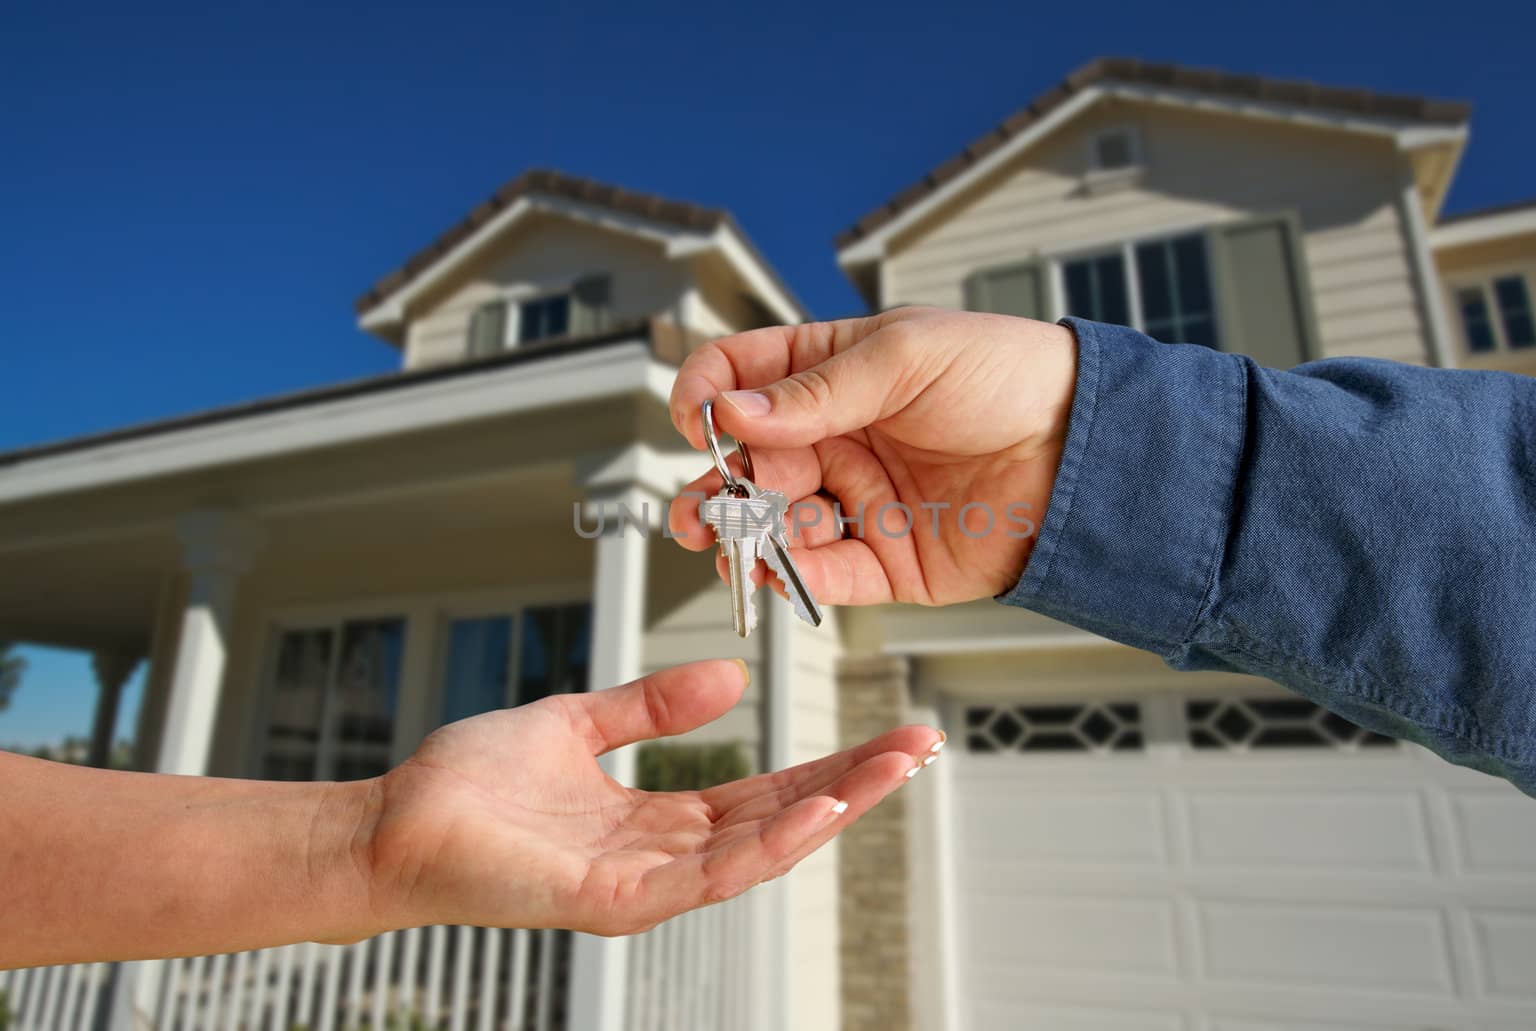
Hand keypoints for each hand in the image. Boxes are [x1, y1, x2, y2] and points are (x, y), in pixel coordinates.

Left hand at [365, 660, 937, 935]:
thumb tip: (731, 678)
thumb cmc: (469, 784)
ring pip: (756, 852)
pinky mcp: (611, 902)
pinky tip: (814, 815)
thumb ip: (653, 705)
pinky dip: (765, 848)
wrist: (392, 819)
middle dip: (854, 786)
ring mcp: (641, 885)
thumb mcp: (578, 724)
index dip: (830, 764)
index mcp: (656, 817)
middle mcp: (660, 857)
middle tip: (921, 748)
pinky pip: (702, 877)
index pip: (764, 791)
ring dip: (829, 813)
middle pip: (778, 820)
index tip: (887, 735)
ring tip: (890, 773)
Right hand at [668, 306, 1075, 605]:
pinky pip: (825, 575)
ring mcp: (859, 501)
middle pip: (749, 464)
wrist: (1086, 449)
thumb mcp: (907, 356)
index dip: (710, 396)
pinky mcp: (887, 560)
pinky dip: (794, 577)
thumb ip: (816, 390)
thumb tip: (733, 412)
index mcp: (834, 373)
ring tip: (727, 544)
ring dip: (743, 537)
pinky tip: (776, 572)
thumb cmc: (1010, 377)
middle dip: (714, 487)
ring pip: (776, 526)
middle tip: (699, 509)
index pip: (744, 379)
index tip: (699, 419)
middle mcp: (837, 439)